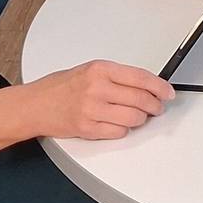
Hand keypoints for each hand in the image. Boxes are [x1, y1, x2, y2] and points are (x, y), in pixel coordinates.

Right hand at [25, 60, 173, 140]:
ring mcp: (91, 109)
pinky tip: (118, 124)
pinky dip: (123, 130)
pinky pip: (119, 132)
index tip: (168, 93)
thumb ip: (117, 76)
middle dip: (155, 106)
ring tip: (138, 116)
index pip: (141, 78)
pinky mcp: (87, 128)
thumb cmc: (60, 87)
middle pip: (141, 99)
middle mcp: (96, 88)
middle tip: (157, 107)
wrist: (34, 105)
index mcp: (100, 69)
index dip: (160, 87)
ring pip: (133, 118)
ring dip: (141, 119)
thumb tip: (148, 85)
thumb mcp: (90, 70)